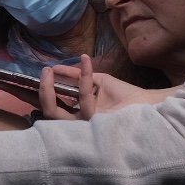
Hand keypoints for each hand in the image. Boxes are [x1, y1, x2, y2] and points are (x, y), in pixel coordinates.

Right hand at [41, 57, 175, 117]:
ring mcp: (85, 124)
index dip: (40, 93)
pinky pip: (84, 98)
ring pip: (58, 112)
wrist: (147, 102)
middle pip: (50, 114)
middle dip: (42, 93)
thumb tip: (55, 67)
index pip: (52, 107)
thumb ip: (76, 76)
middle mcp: (79, 122)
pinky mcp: (96, 121)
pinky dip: (85, 77)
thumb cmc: (124, 94)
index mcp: (78, 114)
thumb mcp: (96, 81)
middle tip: (44, 72)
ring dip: (52, 88)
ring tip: (52, 68)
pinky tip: (85, 61)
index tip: (37, 76)